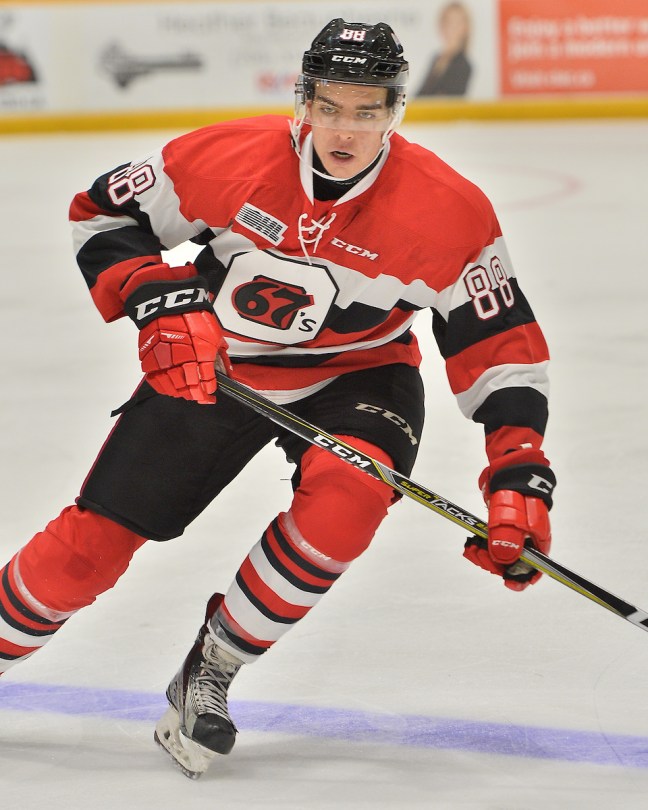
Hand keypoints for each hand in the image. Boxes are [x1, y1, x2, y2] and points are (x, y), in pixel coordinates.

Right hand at [138, 310, 230, 403]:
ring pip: (173, 388)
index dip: (210, 391)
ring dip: (181, 394)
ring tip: (186, 393)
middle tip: (200, 397)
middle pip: (191, 389)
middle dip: (197, 396)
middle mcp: (184, 362)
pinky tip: (170, 388)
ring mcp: (165, 362)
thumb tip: (225, 370)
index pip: (207, 383)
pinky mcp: (150, 360)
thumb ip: (219, 355)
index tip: (211, 393)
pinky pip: (156, 381)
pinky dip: (164, 388)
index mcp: (202, 355)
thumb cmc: (192, 316)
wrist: (169, 304)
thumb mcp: (214, 334)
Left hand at [463, 449, 555, 590]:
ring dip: (486, 556)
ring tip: (472, 548)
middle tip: (478, 554)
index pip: (536, 569)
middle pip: (515, 565)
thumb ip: (508, 538)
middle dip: (495, 564)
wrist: (508, 470)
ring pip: (502, 556)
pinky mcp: (504, 529)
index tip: (506, 582)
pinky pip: (494, 545)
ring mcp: (517, 535)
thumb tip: (503, 560)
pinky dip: (483, 547)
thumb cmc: (516, 490)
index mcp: (539, 540)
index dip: (521, 579)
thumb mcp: (512, 515)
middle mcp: (529, 541)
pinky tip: (472, 543)